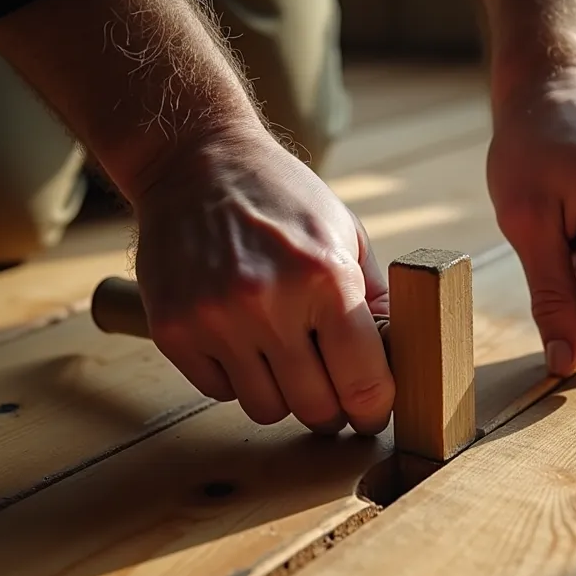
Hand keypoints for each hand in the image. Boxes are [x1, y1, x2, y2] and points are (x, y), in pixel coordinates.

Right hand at [131, 127, 393, 434]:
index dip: (374, 409)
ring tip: (281, 358)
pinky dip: (235, 378)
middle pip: (315, 408)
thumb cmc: (281, 198)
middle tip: (330, 392)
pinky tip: (240, 339)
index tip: (371, 413)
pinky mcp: (174, 330)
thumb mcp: (345, 233)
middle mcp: (268, 303)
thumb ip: (375, 299)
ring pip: (266, 409)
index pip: (364, 382)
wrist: (195, 163)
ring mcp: (215, 320)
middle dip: (330, 408)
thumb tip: (400, 364)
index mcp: (325, 277)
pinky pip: (219, 391)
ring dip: (280, 395)